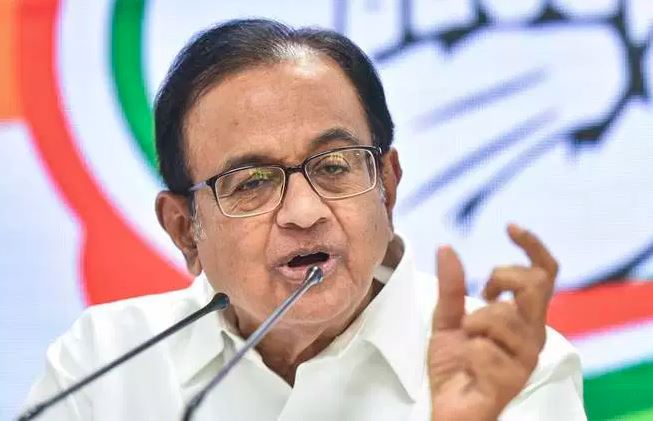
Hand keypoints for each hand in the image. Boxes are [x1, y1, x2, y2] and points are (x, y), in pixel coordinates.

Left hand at [428, 224, 557, 420]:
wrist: (448, 407)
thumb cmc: (455, 366)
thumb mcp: (447, 320)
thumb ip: (451, 287)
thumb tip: (447, 247)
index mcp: (523, 318)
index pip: (543, 275)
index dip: (533, 247)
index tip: (510, 227)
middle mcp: (533, 335)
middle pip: (533, 286)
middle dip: (500, 278)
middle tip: (481, 292)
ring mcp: (525, 359)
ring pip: (503, 316)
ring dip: (474, 323)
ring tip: (468, 341)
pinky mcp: (511, 380)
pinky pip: (485, 349)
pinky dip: (468, 353)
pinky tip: (470, 367)